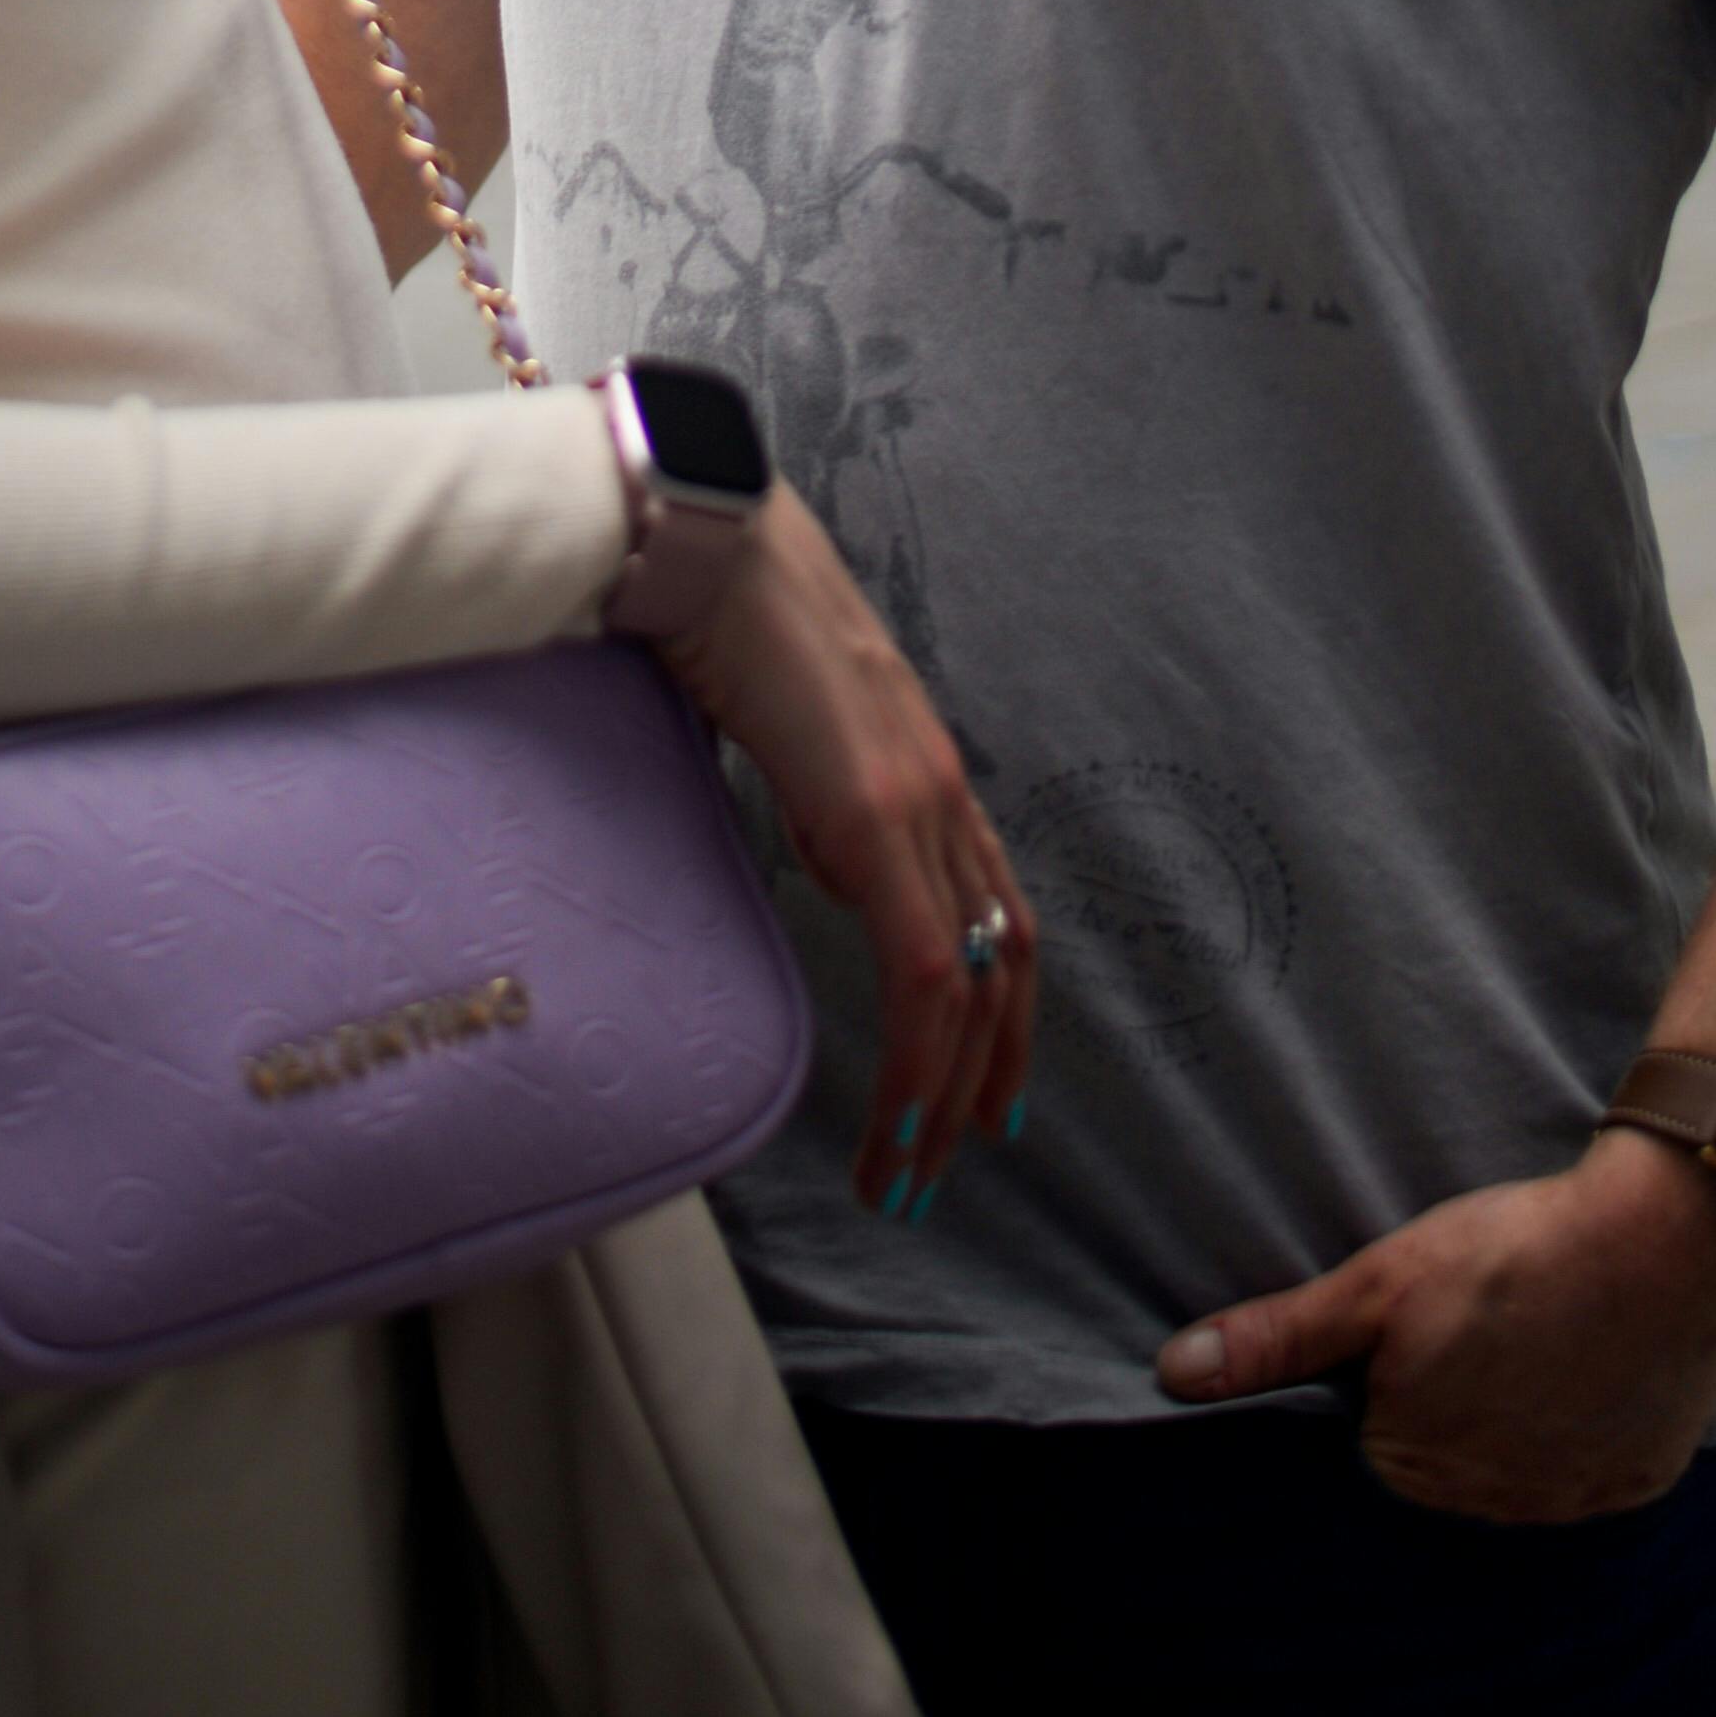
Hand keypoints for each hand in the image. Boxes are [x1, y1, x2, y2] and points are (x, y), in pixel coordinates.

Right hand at [649, 489, 1034, 1211]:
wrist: (709, 540)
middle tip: (944, 1169)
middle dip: (980, 1081)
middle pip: (1006, 964)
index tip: (984, 1097)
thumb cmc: (731, 617)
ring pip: (971, 986)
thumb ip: (831, 796)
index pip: (1001, 915)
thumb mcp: (797, 731)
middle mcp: (944, 790)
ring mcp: (917, 802)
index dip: (1006, 1014)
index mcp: (927, 770)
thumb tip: (836, 858)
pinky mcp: (873, 816)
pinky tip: (891, 1116)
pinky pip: (924, 968)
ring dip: (944, 1097)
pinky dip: (918, 1060)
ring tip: (908, 1176)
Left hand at [1157, 1125, 1715, 1523]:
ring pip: (1514, 1466)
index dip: (1386, 1376)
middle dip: (1446, 1400)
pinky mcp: (1633, 1482)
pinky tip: (1582, 1361)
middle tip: (1475, 1320)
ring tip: (1527, 1331)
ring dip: (1513, 1415)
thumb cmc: (1512, 1257)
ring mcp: (1569, 1502)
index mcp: (1416, 1465)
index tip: (1414, 1325)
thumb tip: (1176, 1375)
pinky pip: (1586, 1467)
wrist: (1664, 1246)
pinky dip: (1580, 1422)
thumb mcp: (1380, 1283)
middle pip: (1441, 1460)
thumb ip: (1282, 1337)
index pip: (1372, 1438)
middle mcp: (1491, 1506)